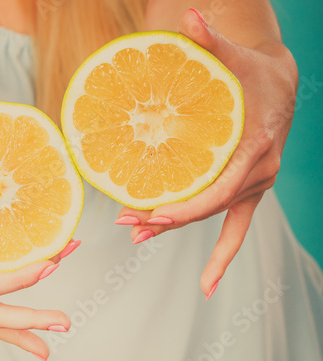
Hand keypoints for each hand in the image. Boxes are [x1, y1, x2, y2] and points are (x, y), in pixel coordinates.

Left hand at [117, 9, 297, 297]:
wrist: (280, 88)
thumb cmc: (257, 74)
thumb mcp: (238, 58)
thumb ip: (213, 42)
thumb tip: (191, 13)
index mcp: (255, 149)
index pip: (219, 191)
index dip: (186, 207)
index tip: (152, 214)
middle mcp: (258, 174)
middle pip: (208, 208)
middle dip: (168, 219)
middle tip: (129, 225)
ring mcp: (254, 188)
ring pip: (213, 219)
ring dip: (176, 229)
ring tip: (138, 235)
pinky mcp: (247, 192)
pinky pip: (236, 230)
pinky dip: (222, 256)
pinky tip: (207, 284)